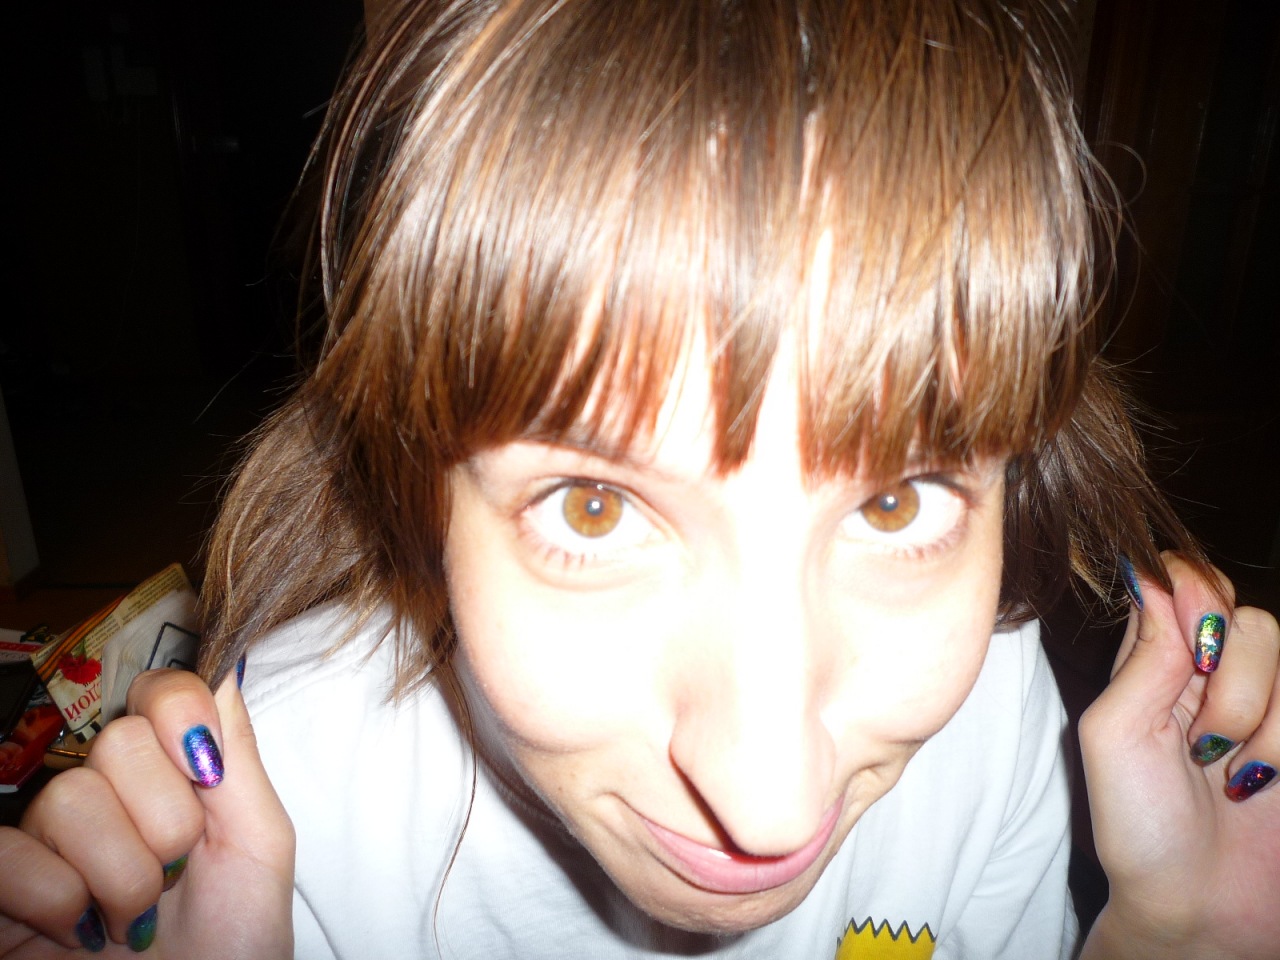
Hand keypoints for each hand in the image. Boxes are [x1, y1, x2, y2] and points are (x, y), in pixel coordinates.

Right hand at [0, 668, 293, 956]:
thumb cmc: (236, 939)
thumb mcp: (258, 841)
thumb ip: (237, 753)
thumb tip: (226, 664)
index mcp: (169, 772)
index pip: (158, 691)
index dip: (179, 712)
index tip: (207, 771)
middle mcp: (103, 794)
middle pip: (118, 743)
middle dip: (167, 821)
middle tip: (177, 875)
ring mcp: (47, 840)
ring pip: (70, 800)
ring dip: (124, 876)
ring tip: (138, 918)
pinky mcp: (3, 889)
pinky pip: (10, 855)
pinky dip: (60, 903)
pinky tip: (82, 933)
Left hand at [1079, 553, 1279, 958]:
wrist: (1200, 910)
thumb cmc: (1138, 827)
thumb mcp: (1113, 736)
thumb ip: (1141, 658)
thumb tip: (1151, 575)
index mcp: (1156, 662)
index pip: (1184, 582)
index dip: (1193, 596)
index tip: (1189, 646)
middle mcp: (1215, 673)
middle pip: (1249, 617)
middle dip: (1230, 681)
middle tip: (1204, 742)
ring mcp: (1268, 706)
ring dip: (1259, 720)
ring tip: (1234, 773)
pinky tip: (1265, 781)